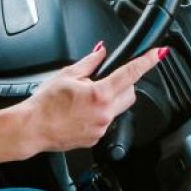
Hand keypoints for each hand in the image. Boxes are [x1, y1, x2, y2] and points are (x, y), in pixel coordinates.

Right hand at [14, 42, 168, 155]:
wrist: (32, 129)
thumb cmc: (44, 104)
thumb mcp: (67, 75)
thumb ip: (90, 62)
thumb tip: (101, 51)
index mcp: (100, 94)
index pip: (131, 73)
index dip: (147, 61)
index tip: (158, 54)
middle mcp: (105, 113)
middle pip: (130, 93)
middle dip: (123, 84)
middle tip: (103, 81)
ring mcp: (102, 128)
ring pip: (118, 109)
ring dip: (110, 101)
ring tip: (86, 100)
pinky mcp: (96, 138)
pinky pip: (106, 122)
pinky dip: (99, 114)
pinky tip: (80, 113)